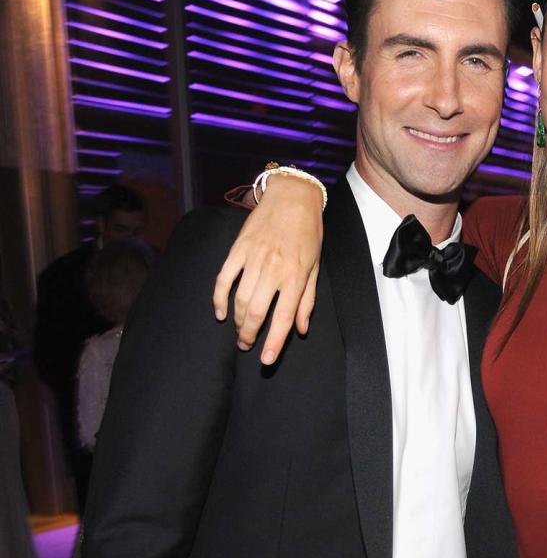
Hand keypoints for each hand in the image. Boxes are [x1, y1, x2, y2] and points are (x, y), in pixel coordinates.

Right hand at [213, 176, 323, 363]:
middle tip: (247, 346)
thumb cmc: (308, 233)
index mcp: (296, 276)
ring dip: (238, 321)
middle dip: (250, 336)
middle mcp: (273, 269)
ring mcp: (253, 258)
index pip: (284, 318)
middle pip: (257, 312)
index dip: (274, 342)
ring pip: (239, 299)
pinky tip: (221, 313)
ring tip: (240, 332)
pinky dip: (219, 298)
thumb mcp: (315, 267)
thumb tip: (301, 329)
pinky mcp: (238, 248)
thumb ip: (307, 300)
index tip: (266, 360)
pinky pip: (223, 279)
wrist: (292, 196)